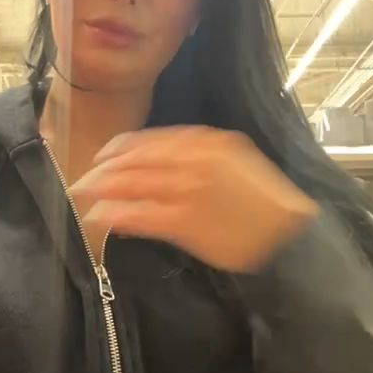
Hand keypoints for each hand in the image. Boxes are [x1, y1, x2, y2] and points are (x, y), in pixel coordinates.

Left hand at [70, 126, 317, 272]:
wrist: (291, 232)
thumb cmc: (262, 201)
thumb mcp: (231, 163)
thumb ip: (194, 159)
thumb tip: (155, 167)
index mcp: (205, 141)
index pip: (149, 141)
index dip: (119, 149)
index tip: (102, 157)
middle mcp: (193, 159)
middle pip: (134, 161)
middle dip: (103, 172)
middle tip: (82, 182)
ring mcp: (187, 190)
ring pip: (131, 185)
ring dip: (101, 191)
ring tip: (83, 197)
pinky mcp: (185, 221)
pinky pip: (139, 214)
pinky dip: (115, 215)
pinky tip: (100, 219)